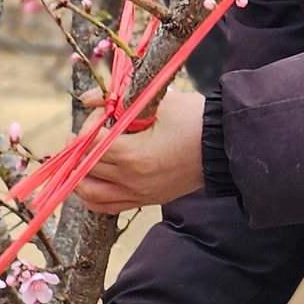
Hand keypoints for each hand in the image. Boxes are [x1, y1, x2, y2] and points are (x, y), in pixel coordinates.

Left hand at [74, 86, 205, 212]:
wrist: (224, 146)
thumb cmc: (193, 119)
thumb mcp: (158, 100)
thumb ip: (120, 97)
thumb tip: (87, 98)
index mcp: (135, 155)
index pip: (92, 142)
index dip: (90, 124)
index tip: (101, 112)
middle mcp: (133, 180)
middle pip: (87, 167)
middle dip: (81, 146)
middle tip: (85, 130)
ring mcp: (139, 194)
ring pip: (91, 193)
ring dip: (79, 175)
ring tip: (80, 156)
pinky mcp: (146, 200)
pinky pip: (107, 206)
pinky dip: (92, 195)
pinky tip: (89, 180)